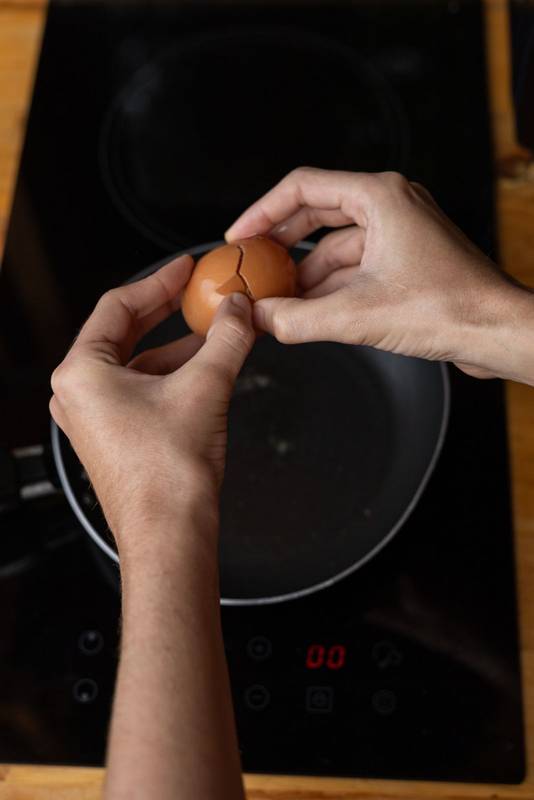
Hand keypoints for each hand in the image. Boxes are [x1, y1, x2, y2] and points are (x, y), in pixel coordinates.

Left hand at [50, 256, 253, 556]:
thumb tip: (240, 310)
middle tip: (197, 290)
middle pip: (126, 333)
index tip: (184, 269)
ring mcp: (94, 418)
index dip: (158, 281)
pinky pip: (143, 390)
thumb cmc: (167, 475)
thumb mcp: (205, 387)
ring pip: (138, 364)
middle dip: (167, 311)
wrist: (170, 533)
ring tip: (215, 329)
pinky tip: (206, 367)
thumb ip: (226, 339)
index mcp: (81, 372)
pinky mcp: (115, 437)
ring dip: (178, 345)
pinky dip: (173, 374)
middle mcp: (79, 394)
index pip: (118, 306)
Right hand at [226, 167, 533, 384]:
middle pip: (316, 215)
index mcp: (381, 196)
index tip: (239, 237)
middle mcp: (390, 206)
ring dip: (303, 276)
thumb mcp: (357, 315)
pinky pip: (353, 268)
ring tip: (274, 302)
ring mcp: (399, 234)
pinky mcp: (404, 262)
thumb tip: (257, 320)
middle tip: (251, 267)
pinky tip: (305, 313)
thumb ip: (296, 318)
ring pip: (335, 248)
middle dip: (281, 246)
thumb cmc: (451, 308)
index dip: (263, 212)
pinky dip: (328, 289)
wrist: (497, 332)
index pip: (304, 187)